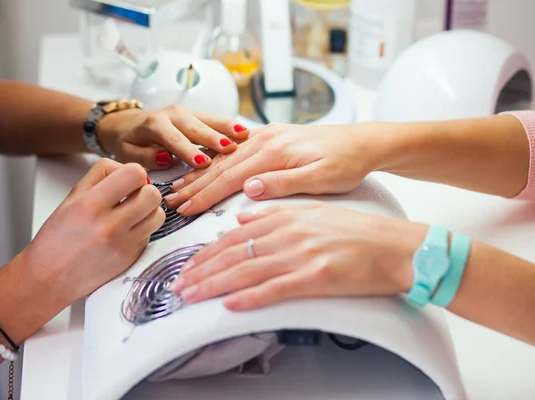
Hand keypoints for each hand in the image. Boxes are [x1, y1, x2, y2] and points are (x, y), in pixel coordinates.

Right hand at [21, 158, 164, 305]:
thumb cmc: (58, 238)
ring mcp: (123, 244)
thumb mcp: (72, 197)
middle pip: (153, 194)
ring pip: (158, 215)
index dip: (135, 173)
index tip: (128, 180)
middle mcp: (109, 225)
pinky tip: (124, 233)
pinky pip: (150, 234)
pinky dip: (142, 230)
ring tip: (132, 214)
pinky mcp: (131, 258)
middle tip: (132, 197)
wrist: (50, 278)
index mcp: (91, 204)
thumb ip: (102, 175)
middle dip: (145, 191)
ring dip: (149, 211)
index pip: (135, 174)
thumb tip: (133, 171)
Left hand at [98, 105, 249, 169]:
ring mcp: (187, 112)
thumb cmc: (128, 142)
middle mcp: (173, 114)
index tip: (202, 162)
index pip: (173, 139)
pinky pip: (215, 120)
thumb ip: (143, 157)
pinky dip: (230, 126)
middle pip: (196, 127)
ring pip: (210, 120)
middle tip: (231, 149)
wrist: (128, 123)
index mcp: (154, 124)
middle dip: (214, 138)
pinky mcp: (197, 115)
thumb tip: (164, 158)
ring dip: (228, 128)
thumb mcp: (127, 153)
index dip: (188, 151)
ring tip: (245, 135)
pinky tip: (246, 132)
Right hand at [164, 122, 387, 215]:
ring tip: (179, 185)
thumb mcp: (321, 179)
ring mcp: (268, 135)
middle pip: (221, 167)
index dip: (205, 196)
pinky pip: (237, 148)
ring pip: (226, 157)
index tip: (185, 210)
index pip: (230, 178)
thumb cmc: (346, 163)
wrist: (364, 141)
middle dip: (194, 185)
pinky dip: (218, 159)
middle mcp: (266, 139)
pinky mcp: (272, 136)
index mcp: (275, 152)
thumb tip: (248, 189)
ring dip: (201, 172)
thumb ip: (283, 183)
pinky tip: (206, 164)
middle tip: (170, 200)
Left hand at [170, 204, 424, 310]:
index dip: (207, 251)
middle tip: (178, 284)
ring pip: (246, 271)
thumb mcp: (312, 211)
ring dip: (214, 285)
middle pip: (233, 253)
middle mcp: (287, 232)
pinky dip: (249, 298)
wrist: (396, 247)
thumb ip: (274, 211)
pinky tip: (230, 306)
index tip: (188, 264)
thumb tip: (242, 218)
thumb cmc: (358, 231)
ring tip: (192, 297)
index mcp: (285, 215)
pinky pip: (275, 289)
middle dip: (201, 270)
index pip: (235, 235)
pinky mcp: (315, 277)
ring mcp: (300, 255)